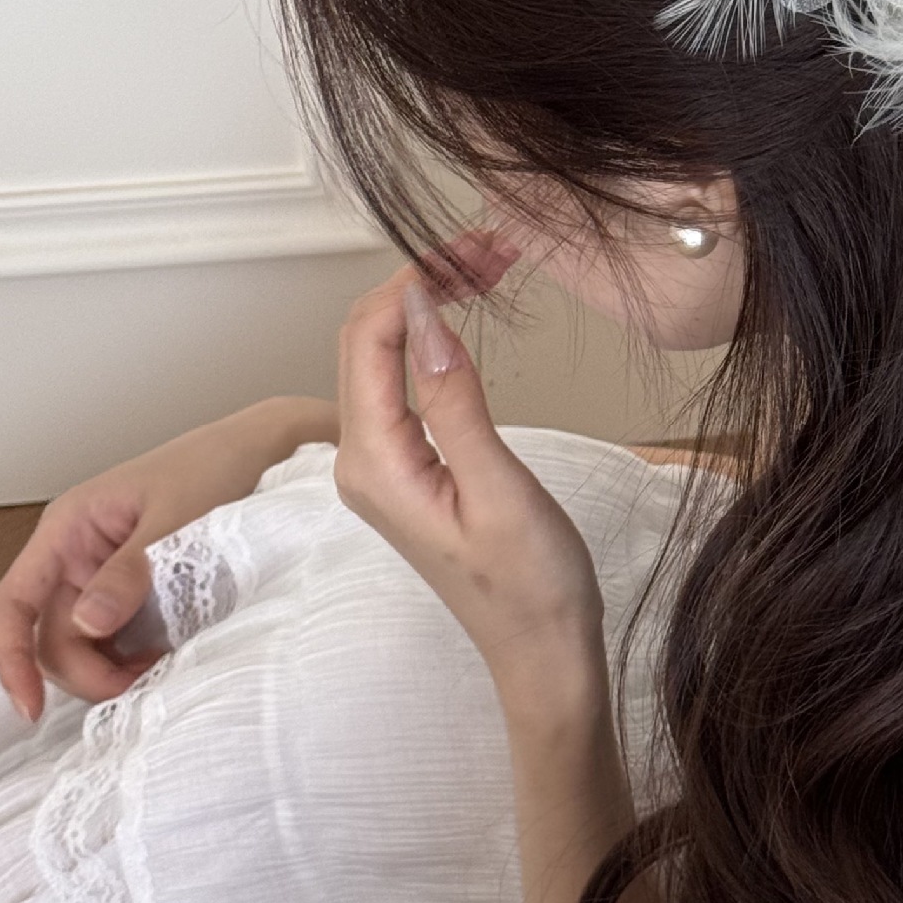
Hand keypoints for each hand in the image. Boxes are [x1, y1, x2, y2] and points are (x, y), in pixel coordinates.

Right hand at [0, 397, 337, 721]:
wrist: (266, 450)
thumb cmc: (216, 465)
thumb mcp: (176, 518)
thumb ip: (132, 571)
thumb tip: (87, 624)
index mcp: (69, 529)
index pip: (13, 604)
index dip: (12, 659)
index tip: (31, 707)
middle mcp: (78, 553)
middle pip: (52, 635)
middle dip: (84, 670)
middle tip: (135, 686)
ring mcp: (107, 572)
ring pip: (86, 641)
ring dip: (111, 667)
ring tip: (157, 669)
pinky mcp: (139, 587)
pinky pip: (120, 634)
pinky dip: (134, 655)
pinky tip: (164, 658)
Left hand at [333, 233, 609, 729]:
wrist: (541, 654)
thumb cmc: (531, 587)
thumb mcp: (501, 488)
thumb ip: (455, 400)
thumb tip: (425, 315)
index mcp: (375, 463)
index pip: (372, 339)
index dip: (417, 280)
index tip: (478, 247)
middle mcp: (361, 459)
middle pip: (368, 338)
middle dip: (421, 281)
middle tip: (492, 248)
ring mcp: (380, 465)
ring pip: (383, 355)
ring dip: (427, 304)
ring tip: (488, 268)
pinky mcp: (406, 469)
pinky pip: (400, 384)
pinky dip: (432, 339)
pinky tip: (468, 318)